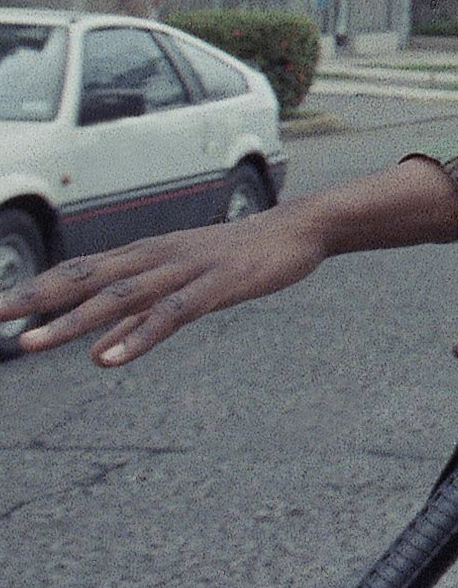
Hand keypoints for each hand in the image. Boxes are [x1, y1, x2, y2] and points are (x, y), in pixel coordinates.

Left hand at [0, 205, 334, 367]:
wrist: (298, 229)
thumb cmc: (238, 257)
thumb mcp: (182, 284)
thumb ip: (135, 315)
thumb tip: (92, 350)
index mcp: (143, 256)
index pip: (76, 271)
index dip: (32, 289)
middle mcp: (154, 257)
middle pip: (83, 280)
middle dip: (32, 300)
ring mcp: (185, 270)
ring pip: (118, 297)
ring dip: (71, 322)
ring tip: (29, 344)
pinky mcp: (217, 286)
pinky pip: (171, 315)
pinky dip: (137, 336)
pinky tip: (109, 358)